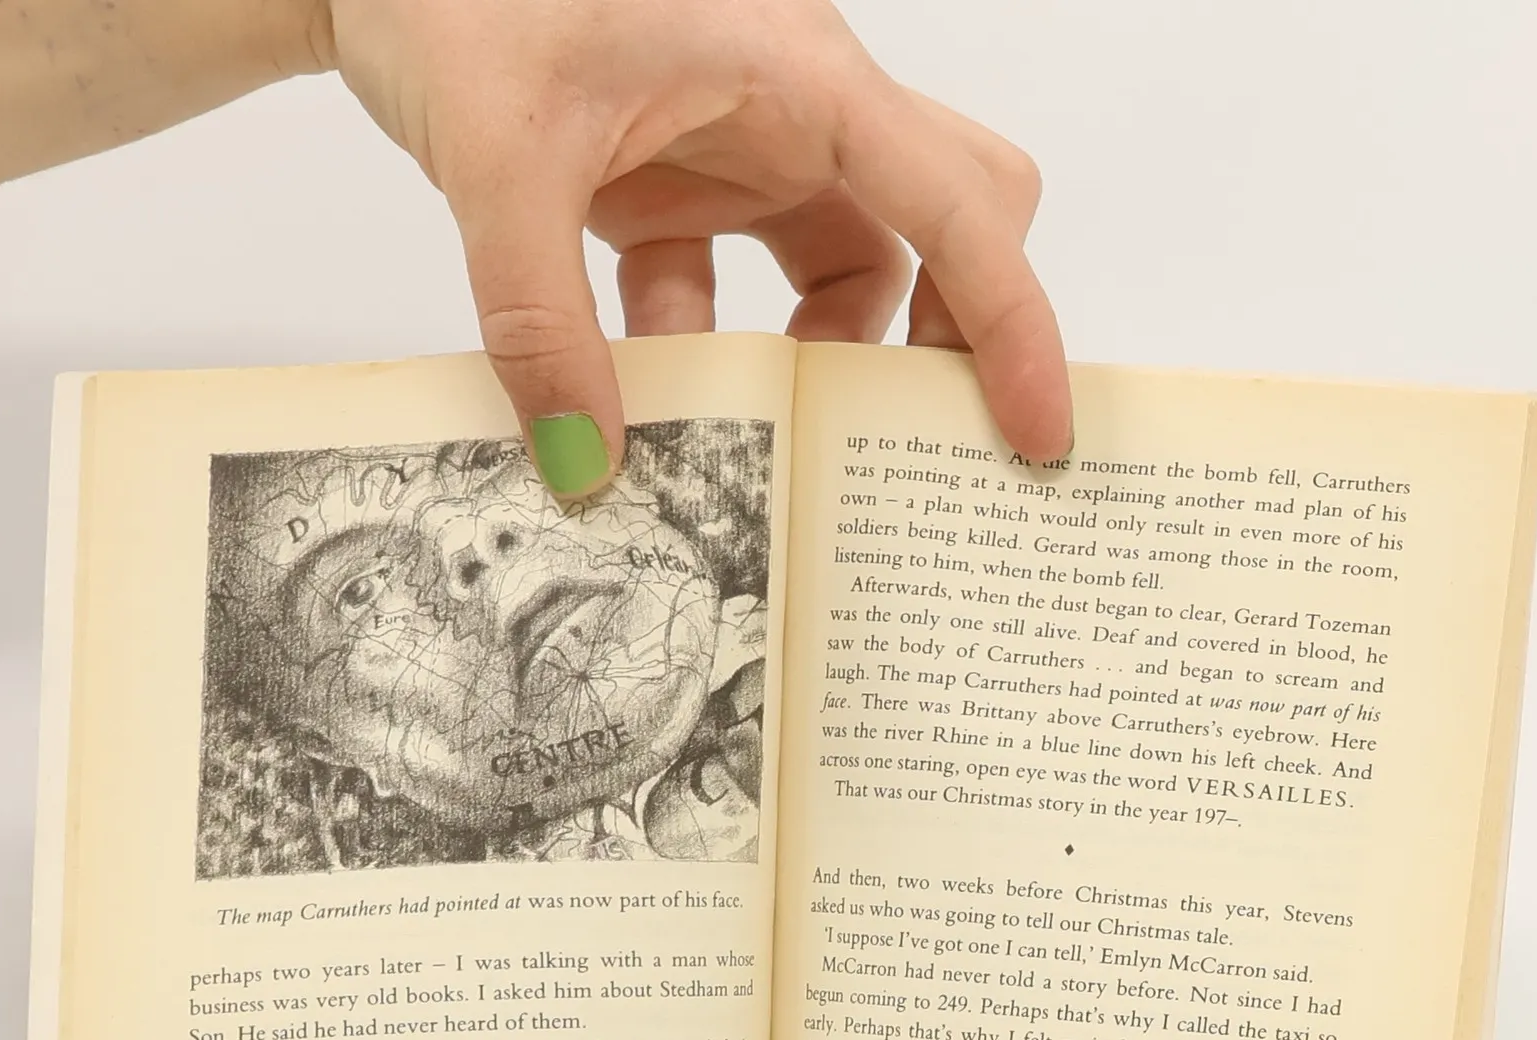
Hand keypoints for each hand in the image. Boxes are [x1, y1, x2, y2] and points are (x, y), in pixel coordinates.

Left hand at [316, 0, 1071, 491]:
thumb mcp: (500, 160)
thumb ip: (541, 323)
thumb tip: (586, 467)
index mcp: (802, 76)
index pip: (958, 204)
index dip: (1015, 324)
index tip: (1036, 434)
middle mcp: (797, 111)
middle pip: (945, 221)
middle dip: (947, 334)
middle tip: (907, 436)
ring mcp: (743, 148)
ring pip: (841, 271)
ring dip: (807, 368)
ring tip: (761, 457)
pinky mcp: (683, 182)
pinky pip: (732, 291)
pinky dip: (705, 356)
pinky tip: (644, 407)